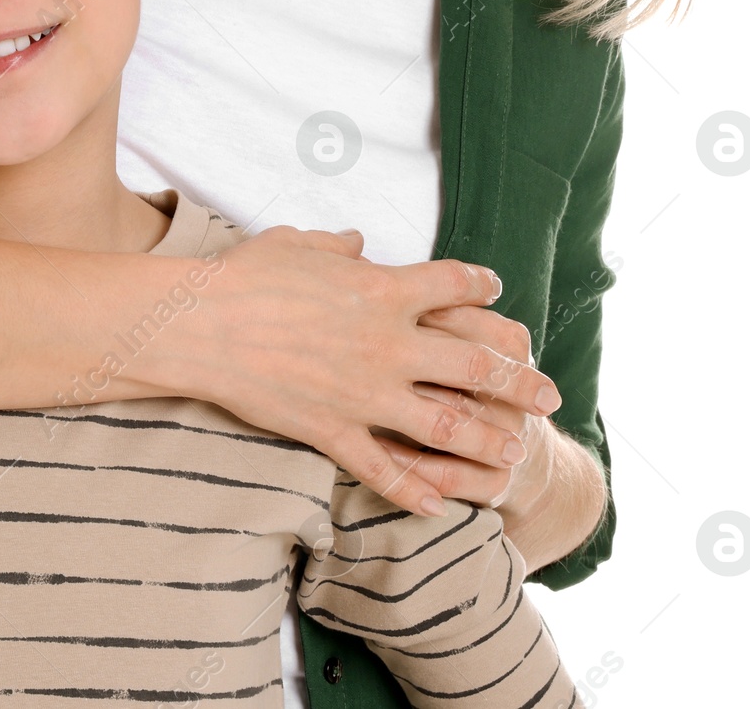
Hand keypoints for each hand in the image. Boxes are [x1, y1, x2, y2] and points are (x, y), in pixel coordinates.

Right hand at [168, 225, 562, 518]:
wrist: (200, 325)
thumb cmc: (244, 275)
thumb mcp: (297, 243)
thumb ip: (337, 247)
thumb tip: (358, 243)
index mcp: (383, 288)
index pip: (454, 285)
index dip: (482, 287)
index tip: (499, 292)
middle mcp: (388, 342)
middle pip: (475, 363)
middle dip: (518, 379)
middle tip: (548, 393)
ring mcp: (365, 392)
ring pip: (447, 425)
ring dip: (488, 441)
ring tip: (516, 453)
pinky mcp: (334, 431)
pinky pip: (385, 470)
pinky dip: (415, 491)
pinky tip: (441, 506)